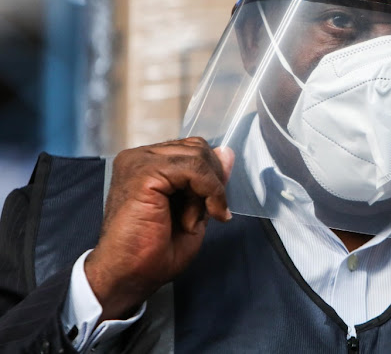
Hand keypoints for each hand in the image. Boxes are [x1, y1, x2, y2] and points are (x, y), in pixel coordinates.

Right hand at [85, 137, 234, 320]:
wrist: (127, 276)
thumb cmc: (152, 251)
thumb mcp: (194, 209)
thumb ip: (209, 181)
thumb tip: (228, 153)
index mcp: (148, 163)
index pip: (193, 149)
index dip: (211, 177)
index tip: (214, 207)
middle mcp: (140, 157)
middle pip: (198, 148)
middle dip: (211, 183)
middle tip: (202, 215)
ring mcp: (139, 161)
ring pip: (198, 156)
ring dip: (206, 192)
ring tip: (189, 221)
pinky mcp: (144, 172)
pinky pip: (194, 167)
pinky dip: (207, 192)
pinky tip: (192, 219)